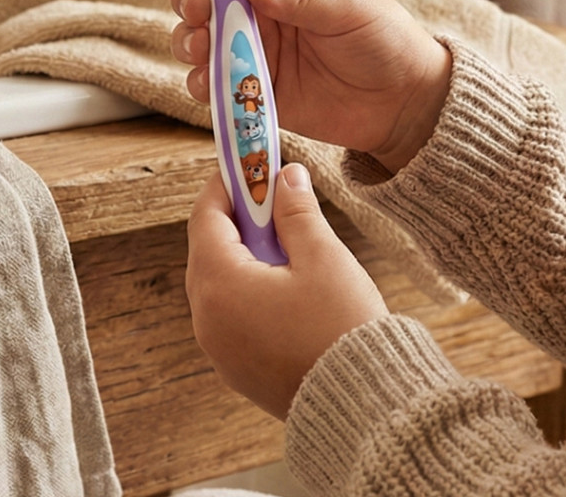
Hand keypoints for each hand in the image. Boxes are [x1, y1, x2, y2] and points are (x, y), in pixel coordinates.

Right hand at [166, 0, 450, 171]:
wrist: (402, 102)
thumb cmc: (384, 39)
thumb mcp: (349, 8)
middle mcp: (264, 5)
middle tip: (200, 10)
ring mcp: (255, 46)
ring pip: (200, 35)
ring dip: (189, 38)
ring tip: (203, 46)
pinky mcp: (253, 86)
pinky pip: (213, 82)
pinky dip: (201, 81)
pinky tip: (209, 82)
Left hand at [186, 164, 387, 419]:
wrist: (360, 402)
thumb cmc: (340, 328)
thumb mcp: (322, 256)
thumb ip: (298, 211)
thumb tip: (286, 176)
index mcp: (221, 286)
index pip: (206, 217)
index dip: (226, 184)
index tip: (247, 162)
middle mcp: (208, 319)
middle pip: (208, 249)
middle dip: (238, 216)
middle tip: (272, 194)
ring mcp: (219, 347)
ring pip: (219, 281)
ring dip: (245, 251)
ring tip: (287, 234)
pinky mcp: (236, 367)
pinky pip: (231, 311)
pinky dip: (249, 284)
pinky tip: (286, 277)